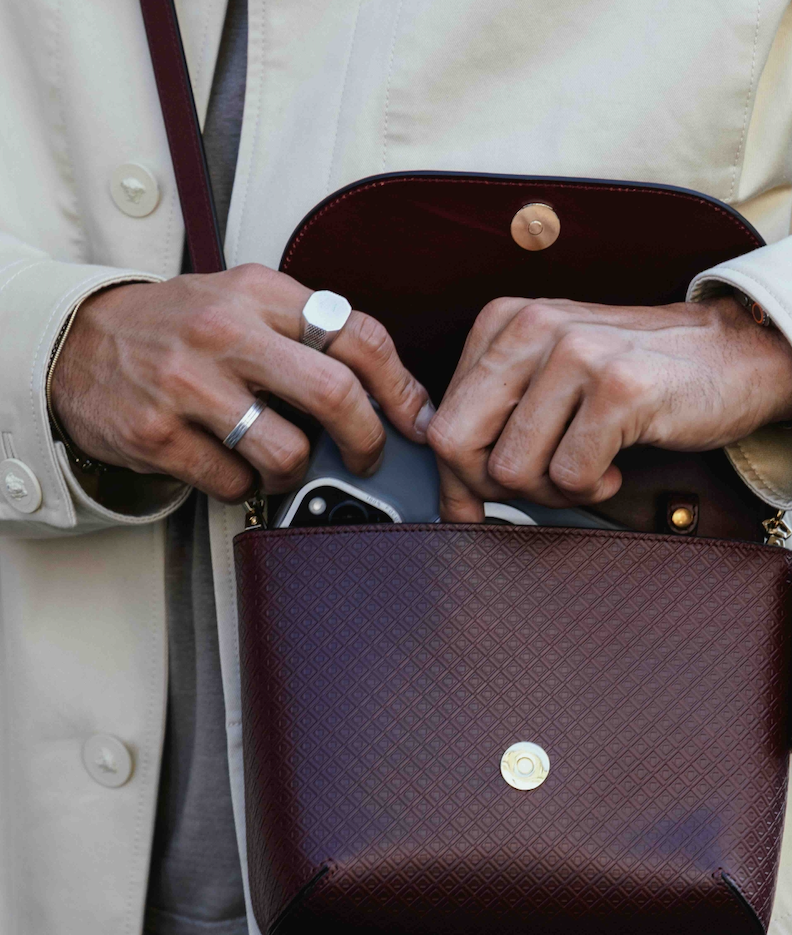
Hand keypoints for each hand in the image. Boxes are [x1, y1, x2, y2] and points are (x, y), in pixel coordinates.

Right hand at [51, 265, 432, 501]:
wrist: (77, 342)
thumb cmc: (179, 327)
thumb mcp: (244, 301)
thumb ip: (306, 331)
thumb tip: (386, 391)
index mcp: (260, 293)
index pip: (358, 335)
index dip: (401, 387)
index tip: (415, 419)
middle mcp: (226, 332)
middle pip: (336, 394)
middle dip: (368, 440)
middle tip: (368, 456)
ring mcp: (188, 384)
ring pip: (287, 452)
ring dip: (297, 470)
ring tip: (281, 458)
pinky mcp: (158, 433)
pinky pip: (233, 483)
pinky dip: (244, 486)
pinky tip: (231, 464)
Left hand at [427, 295, 791, 520]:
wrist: (733, 354)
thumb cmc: (637, 377)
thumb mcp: (551, 384)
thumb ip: (496, 428)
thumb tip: (451, 503)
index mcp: (504, 323)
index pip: (442, 422)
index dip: (460, 478)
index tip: (485, 499)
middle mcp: (533, 328)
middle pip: (458, 445)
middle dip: (491, 488)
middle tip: (540, 486)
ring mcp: (577, 355)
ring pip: (512, 470)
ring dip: (550, 491)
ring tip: (587, 468)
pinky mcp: (619, 389)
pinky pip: (571, 477)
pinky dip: (593, 487)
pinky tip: (615, 466)